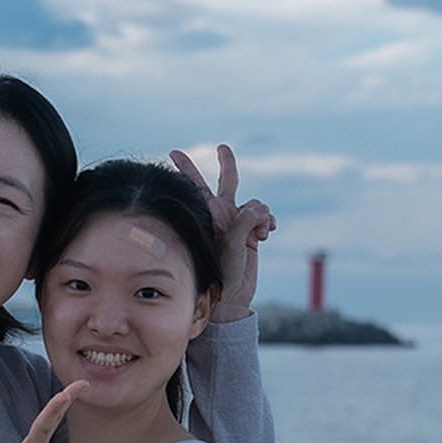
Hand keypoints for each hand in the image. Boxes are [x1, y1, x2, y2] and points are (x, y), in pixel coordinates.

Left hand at [169, 145, 275, 316]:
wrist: (233, 295)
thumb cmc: (221, 274)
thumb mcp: (229, 246)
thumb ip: (242, 223)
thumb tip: (258, 208)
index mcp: (208, 216)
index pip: (195, 187)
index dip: (185, 168)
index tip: (173, 152)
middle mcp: (223, 214)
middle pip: (226, 181)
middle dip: (226, 163)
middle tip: (221, 147)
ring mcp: (238, 221)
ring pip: (255, 202)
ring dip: (262, 215)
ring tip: (260, 234)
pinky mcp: (253, 230)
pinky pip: (265, 214)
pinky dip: (268, 221)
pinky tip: (267, 234)